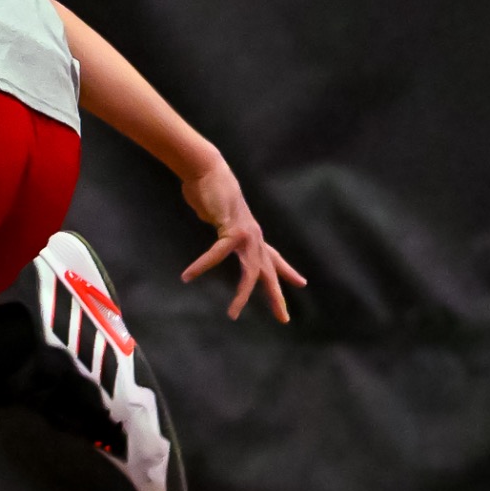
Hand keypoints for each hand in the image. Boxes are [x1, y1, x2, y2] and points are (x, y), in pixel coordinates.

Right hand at [178, 156, 307, 321]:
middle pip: (269, 272)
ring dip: (241, 295)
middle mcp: (254, 237)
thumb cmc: (210, 190)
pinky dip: (201, 265)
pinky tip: (188, 275)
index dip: (287, 272)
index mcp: (252, 235)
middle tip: (284, 319)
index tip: (301, 283)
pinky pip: (216, 254)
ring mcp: (247, 235)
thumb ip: (224, 226)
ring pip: (249, 272)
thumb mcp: (220, 213)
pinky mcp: (231, 231)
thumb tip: (220, 227)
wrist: (208, 171)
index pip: (274, 257)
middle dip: (276, 297)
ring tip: (232, 315)